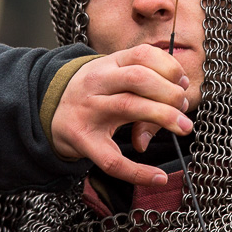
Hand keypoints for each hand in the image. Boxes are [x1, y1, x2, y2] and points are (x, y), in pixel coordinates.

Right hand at [50, 44, 192, 186]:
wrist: (47, 110)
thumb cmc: (92, 93)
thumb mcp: (112, 77)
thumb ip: (144, 82)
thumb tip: (179, 100)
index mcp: (107, 64)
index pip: (142, 55)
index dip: (169, 67)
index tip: (183, 83)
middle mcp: (97, 84)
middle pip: (139, 78)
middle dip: (169, 92)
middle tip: (184, 108)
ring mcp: (88, 111)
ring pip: (129, 107)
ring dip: (163, 116)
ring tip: (184, 127)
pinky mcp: (83, 141)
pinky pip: (113, 159)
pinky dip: (138, 171)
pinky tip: (158, 177)